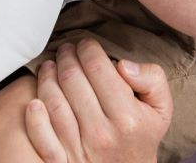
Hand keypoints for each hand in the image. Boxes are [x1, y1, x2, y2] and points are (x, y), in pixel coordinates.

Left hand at [24, 40, 171, 162]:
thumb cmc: (142, 136)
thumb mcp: (161, 108)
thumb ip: (152, 79)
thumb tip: (123, 65)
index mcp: (127, 116)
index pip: (98, 68)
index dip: (88, 48)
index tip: (86, 44)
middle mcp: (101, 133)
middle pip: (72, 80)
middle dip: (66, 56)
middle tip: (66, 50)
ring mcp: (79, 149)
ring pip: (54, 102)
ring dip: (47, 77)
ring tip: (50, 65)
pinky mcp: (61, 162)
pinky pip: (41, 136)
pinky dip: (34, 116)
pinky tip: (34, 100)